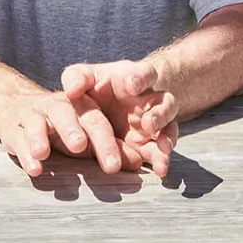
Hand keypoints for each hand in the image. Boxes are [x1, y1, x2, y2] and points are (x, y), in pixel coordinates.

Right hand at [0, 86, 131, 178]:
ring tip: (43, 153)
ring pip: (37, 120)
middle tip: (79, 146)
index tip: (113, 166)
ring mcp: (33, 114)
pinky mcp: (13, 127)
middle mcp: (57, 106)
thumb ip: (111, 147)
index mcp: (80, 106)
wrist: (18, 108)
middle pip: (66, 113)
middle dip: (72, 129)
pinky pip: (17, 136)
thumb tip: (140, 163)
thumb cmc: (63, 127)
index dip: (104, 140)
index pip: (95, 119)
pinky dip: (24, 152)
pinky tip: (33, 167)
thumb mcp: (87, 134)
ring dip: (40, 136)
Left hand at [61, 59, 178, 177]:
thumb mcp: (83, 77)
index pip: (145, 73)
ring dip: (166, 136)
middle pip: (164, 102)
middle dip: (159, 113)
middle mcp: (148, 100)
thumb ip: (77, 79)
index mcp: (133, 78)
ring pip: (169, 126)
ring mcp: (153, 123)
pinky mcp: (150, 144)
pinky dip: (162, 158)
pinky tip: (160, 169)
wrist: (99, 108)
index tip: (131, 85)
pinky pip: (162, 150)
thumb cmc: (93, 87)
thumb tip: (73, 90)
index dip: (141, 78)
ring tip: (162, 148)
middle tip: (148, 123)